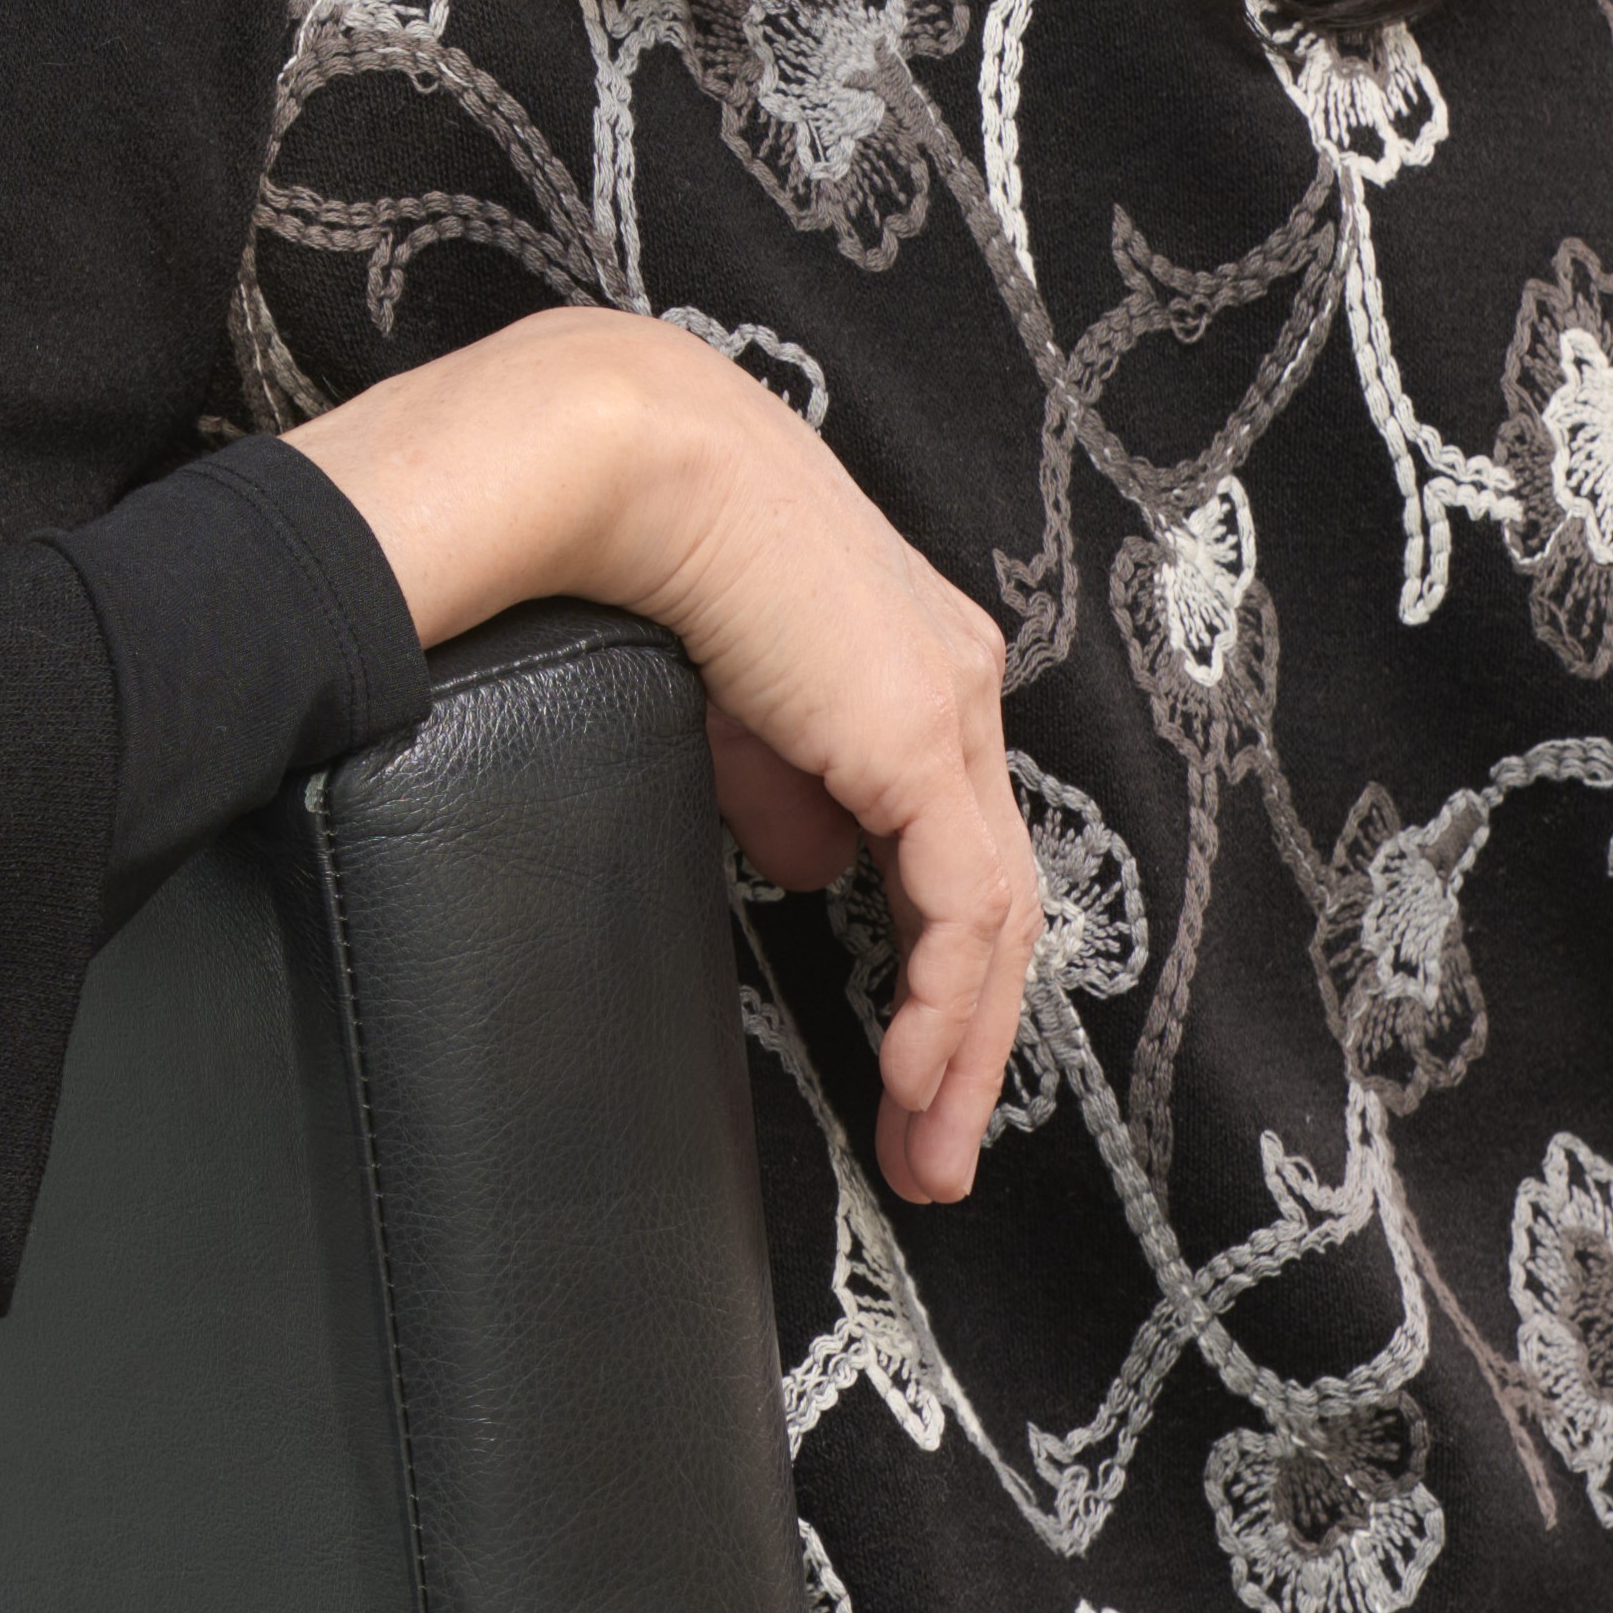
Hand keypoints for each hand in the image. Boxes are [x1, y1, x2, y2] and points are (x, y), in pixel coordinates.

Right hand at [284, 307, 1042, 1207]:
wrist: (618, 457)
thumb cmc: (638, 544)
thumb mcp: (727, 698)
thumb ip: (782, 780)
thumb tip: (811, 868)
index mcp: (908, 659)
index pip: (951, 838)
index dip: (935, 961)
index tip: (899, 1065)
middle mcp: (949, 679)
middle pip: (990, 891)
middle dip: (964, 1037)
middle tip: (928, 1148)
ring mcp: (945, 706)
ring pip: (993, 916)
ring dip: (959, 1052)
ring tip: (922, 1155)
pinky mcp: (918, 738)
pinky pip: (961, 909)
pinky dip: (944, 1010)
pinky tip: (908, 1082)